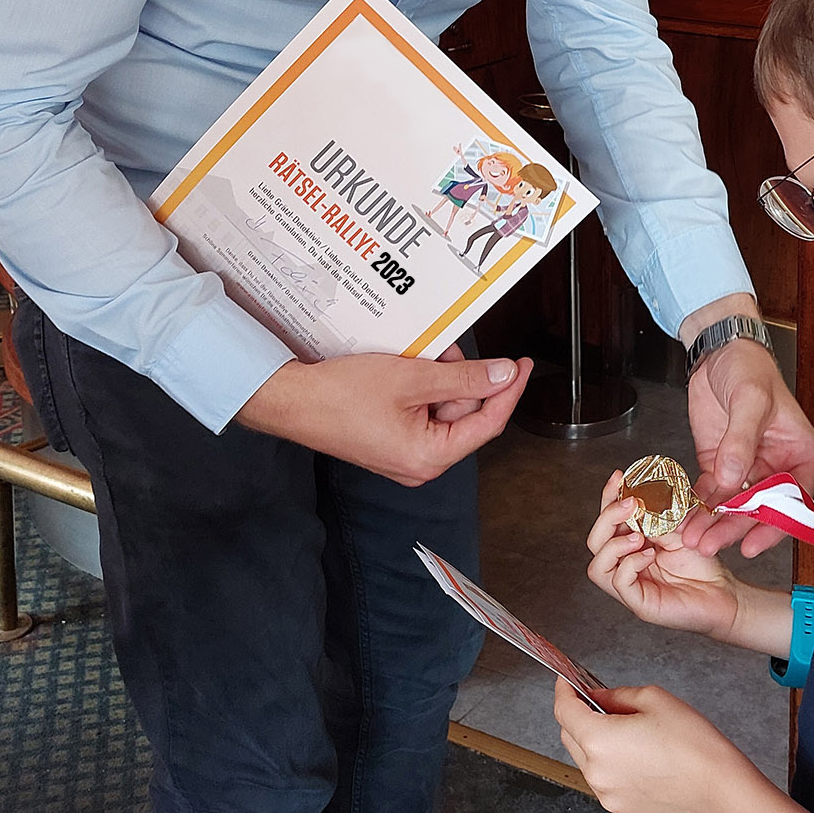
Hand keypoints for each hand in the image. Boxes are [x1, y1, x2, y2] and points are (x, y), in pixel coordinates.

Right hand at [234, 351, 530, 484]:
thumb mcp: (411, 378)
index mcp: (429, 457)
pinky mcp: (391, 442)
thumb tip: (503, 375)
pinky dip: (422, 388)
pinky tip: (409, 366)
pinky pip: (421, 412)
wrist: (292, 401)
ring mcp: (405, 455)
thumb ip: (464, 379)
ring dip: (440, 379)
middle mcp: (420, 464)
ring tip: (420, 354)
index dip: (509, 390)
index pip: (488, 422)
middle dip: (462, 377)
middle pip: (464, 415)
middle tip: (447, 348)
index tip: (521, 365)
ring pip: (442, 410)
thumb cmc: (340, 395)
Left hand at [553, 680, 754, 812]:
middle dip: (579, 717)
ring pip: (587, 762)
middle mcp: (597, 772)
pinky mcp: (621, 810)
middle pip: (569, 737)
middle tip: (601, 705)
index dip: (563, 691)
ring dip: (596, 745)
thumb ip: (616, 695)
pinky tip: (639, 760)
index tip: (566, 683)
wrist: (716, 785)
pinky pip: (606, 783)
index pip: (564, 711)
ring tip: (630, 736)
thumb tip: (598, 698)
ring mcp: (608, 796)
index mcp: (599, 740)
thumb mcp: (653, 698)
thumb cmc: (691, 742)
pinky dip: (612, 769)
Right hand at [585, 471, 741, 639]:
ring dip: (614, 545)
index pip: (608, 521)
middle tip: (629, 504)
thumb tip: (642, 498)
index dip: (608, 497)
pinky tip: (650, 555)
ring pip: (597, 566)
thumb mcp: (679, 529)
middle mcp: (625, 564)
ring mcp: (630, 586)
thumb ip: (658, 517)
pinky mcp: (640, 603)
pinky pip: (620, 582)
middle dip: (607, 518)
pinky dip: (631, 564)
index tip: (618, 477)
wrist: (722, 591)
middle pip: (595, 542)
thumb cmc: (702, 562)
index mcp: (631, 544)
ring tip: (638, 535)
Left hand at [686, 335, 813, 557]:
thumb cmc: (749, 367)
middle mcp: (776, 467)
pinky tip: (683, 518)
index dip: (772, 525)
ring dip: (712, 522)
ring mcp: (747, 469)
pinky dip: (697, 506)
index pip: (791, 500)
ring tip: (691, 536)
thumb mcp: (750, 399)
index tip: (751, 544)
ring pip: (731, 506)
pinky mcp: (720, 465)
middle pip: (758, 509)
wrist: (719, 351)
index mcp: (799, 454)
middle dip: (733, 528)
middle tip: (709, 543)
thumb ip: (742, 439)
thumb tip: (734, 477)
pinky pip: (710, 493)